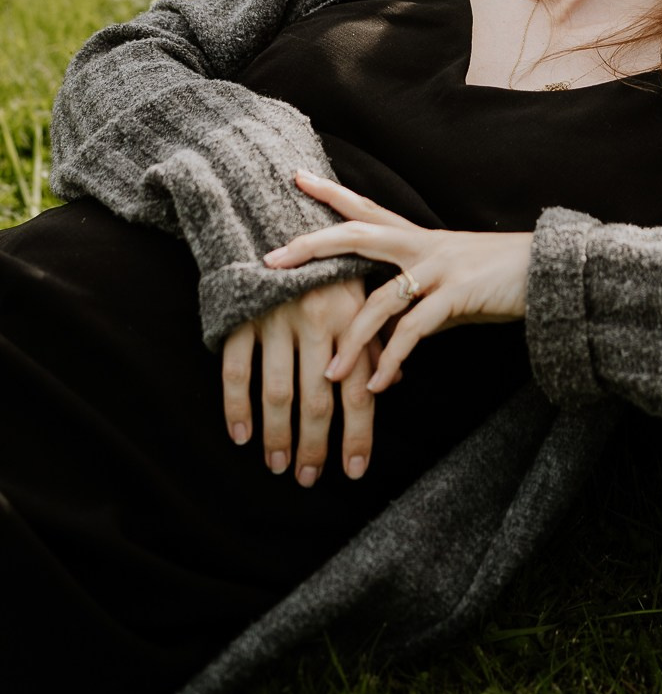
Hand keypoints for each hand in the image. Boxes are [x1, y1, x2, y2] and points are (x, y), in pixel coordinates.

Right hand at [221, 276, 374, 485]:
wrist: (272, 215)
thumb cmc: (325, 260)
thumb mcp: (359, 287)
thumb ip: (375, 335)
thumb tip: (393, 381)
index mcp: (352, 314)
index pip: (360, 388)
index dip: (357, 433)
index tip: (354, 471)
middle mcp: (317, 319)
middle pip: (318, 399)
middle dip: (314, 446)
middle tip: (309, 479)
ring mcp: (277, 318)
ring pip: (279, 391)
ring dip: (278, 435)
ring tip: (278, 466)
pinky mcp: (242, 315)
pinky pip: (237, 370)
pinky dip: (237, 406)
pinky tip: (241, 435)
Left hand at [264, 171, 532, 392]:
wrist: (549, 273)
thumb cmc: (499, 278)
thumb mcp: (450, 279)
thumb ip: (415, 294)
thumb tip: (385, 325)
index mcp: (420, 237)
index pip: (366, 209)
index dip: (331, 193)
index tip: (295, 176)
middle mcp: (424, 245)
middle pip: (358, 235)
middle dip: (313, 246)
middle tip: (272, 258)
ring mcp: (440, 268)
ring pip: (380, 298)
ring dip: (352, 340)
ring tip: (329, 374)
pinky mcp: (458, 296)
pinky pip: (414, 332)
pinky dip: (392, 361)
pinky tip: (378, 386)